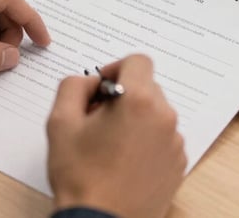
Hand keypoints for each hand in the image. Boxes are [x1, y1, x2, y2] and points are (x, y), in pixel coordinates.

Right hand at [47, 55, 186, 217]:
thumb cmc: (81, 177)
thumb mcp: (60, 122)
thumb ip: (73, 86)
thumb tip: (90, 81)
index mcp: (139, 101)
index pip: (138, 61)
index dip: (116, 68)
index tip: (102, 87)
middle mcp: (164, 117)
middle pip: (147, 87)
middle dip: (123, 95)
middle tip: (97, 117)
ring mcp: (175, 143)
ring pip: (155, 113)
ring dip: (135, 118)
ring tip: (109, 143)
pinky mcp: (178, 165)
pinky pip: (163, 138)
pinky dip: (146, 141)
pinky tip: (123, 160)